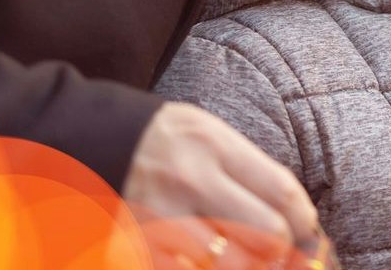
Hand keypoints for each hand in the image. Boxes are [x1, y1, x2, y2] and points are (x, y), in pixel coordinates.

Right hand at [125, 103, 323, 255]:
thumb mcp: (204, 133)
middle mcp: (191, 181)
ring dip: (242, 266)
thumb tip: (294, 214)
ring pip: (231, 264)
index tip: (307, 231)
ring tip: (240, 259)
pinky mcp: (140, 245)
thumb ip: (245, 168)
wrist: (84, 141)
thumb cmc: (156, 140)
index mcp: (213, 146)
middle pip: (266, 232)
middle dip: (280, 249)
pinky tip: (205, 262)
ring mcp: (164, 217)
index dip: (304, 220)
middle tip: (275, 252)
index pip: (281, 191)